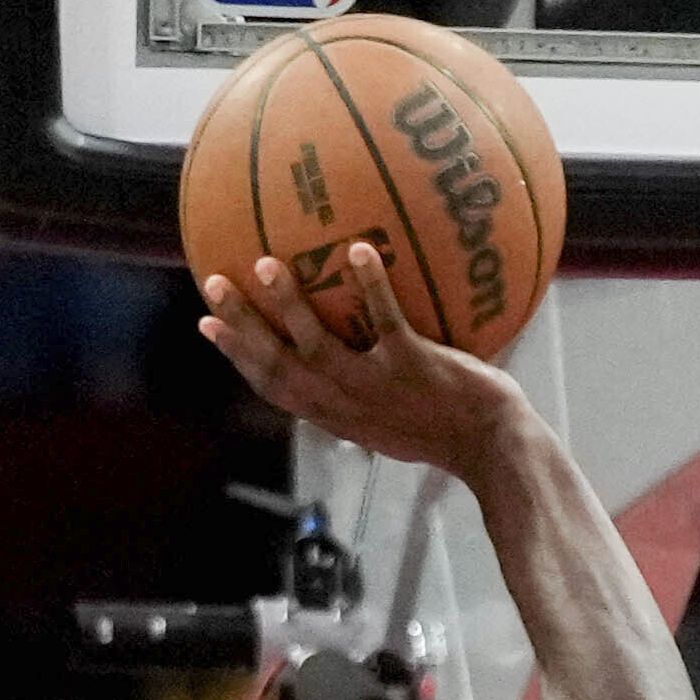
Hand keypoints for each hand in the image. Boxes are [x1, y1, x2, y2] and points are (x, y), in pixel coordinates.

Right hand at [198, 244, 521, 477]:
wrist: (493, 450)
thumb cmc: (446, 430)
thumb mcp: (391, 422)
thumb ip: (362, 391)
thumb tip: (347, 351)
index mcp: (337, 415)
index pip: (274, 386)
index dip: (237, 357)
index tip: (207, 324)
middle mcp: (348, 405)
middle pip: (280, 365)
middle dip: (242, 327)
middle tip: (213, 283)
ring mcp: (378, 386)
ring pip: (319, 346)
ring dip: (289, 306)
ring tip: (266, 264)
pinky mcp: (414, 366)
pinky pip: (387, 319)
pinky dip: (371, 287)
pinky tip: (359, 249)